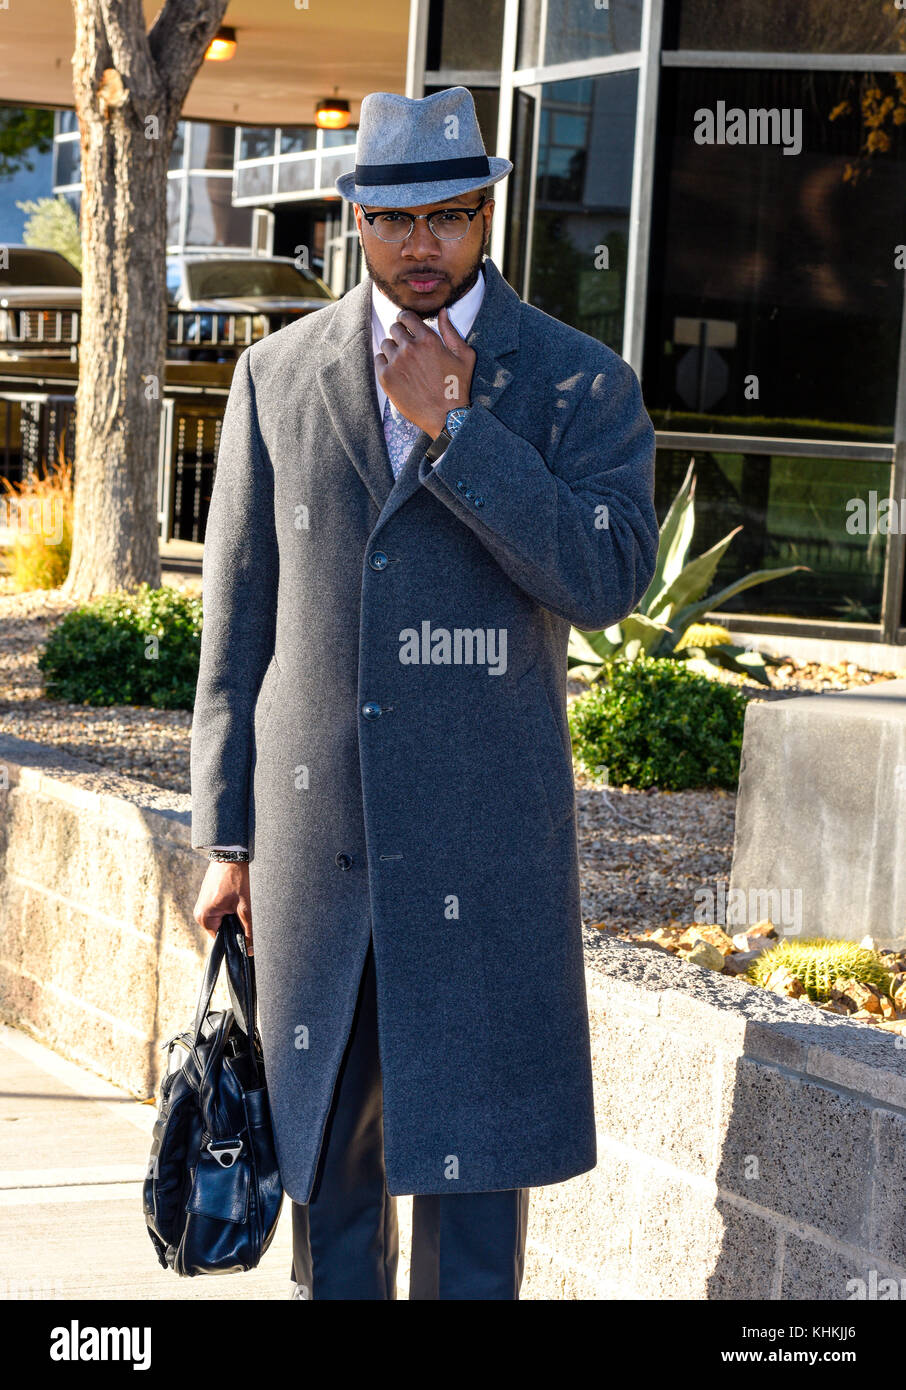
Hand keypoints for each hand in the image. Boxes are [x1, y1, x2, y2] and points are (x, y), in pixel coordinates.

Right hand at [193, 860, 253, 954]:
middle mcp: (199, 913)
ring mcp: (202, 904)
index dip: (235, 937)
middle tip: (246, 913)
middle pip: (221, 929)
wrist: (231, 854)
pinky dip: (229, 908)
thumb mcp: (245, 906)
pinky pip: (219, 910)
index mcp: (204, 917)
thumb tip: (250, 950)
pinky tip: (237, 899)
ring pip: (222, 919)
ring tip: (241, 904)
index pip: (221, 939)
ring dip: (233, 915)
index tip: (247, 932)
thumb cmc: (237, 878)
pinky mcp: (207, 898)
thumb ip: (248, 929)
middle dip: (235, 925)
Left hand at [375, 306, 474, 437]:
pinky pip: (378, 359)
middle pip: (394, 328)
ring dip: (393, 348)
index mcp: (428, 339)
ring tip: (403, 361)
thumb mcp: (464, 356)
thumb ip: (451, 331)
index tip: (407, 325)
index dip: (406, 319)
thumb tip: (443, 311)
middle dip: (400, 333)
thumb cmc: (457, 386)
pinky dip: (385, 362)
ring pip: (385, 344)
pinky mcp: (386, 378)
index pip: (406, 316)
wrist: (446, 416)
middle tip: (407, 346)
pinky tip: (396, 370)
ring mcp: (396, 363)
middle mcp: (409, 348)